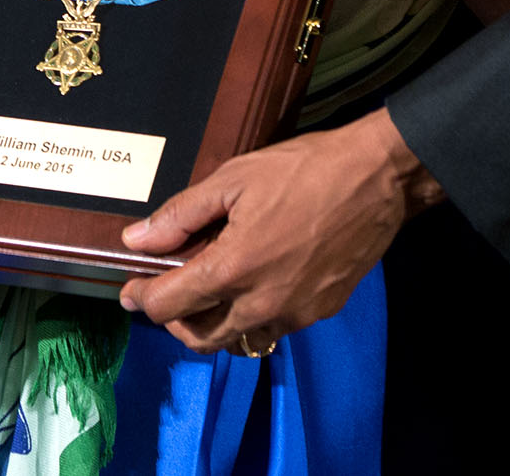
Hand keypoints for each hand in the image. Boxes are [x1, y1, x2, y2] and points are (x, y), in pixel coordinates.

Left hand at [116, 109, 441, 352]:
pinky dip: (253, 313)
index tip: (132, 290)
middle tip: (167, 292)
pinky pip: (274, 325)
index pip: (170, 306)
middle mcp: (263, 303)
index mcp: (235, 268)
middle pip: (201, 339)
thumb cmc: (305, 170)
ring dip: (215, 323)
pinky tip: (255, 280)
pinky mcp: (321, 310)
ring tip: (211, 286)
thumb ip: (181, 215)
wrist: (377, 177)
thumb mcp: (233, 179)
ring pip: (239, 337)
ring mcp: (296, 312)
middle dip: (175, 321)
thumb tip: (138, 239)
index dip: (143, 299)